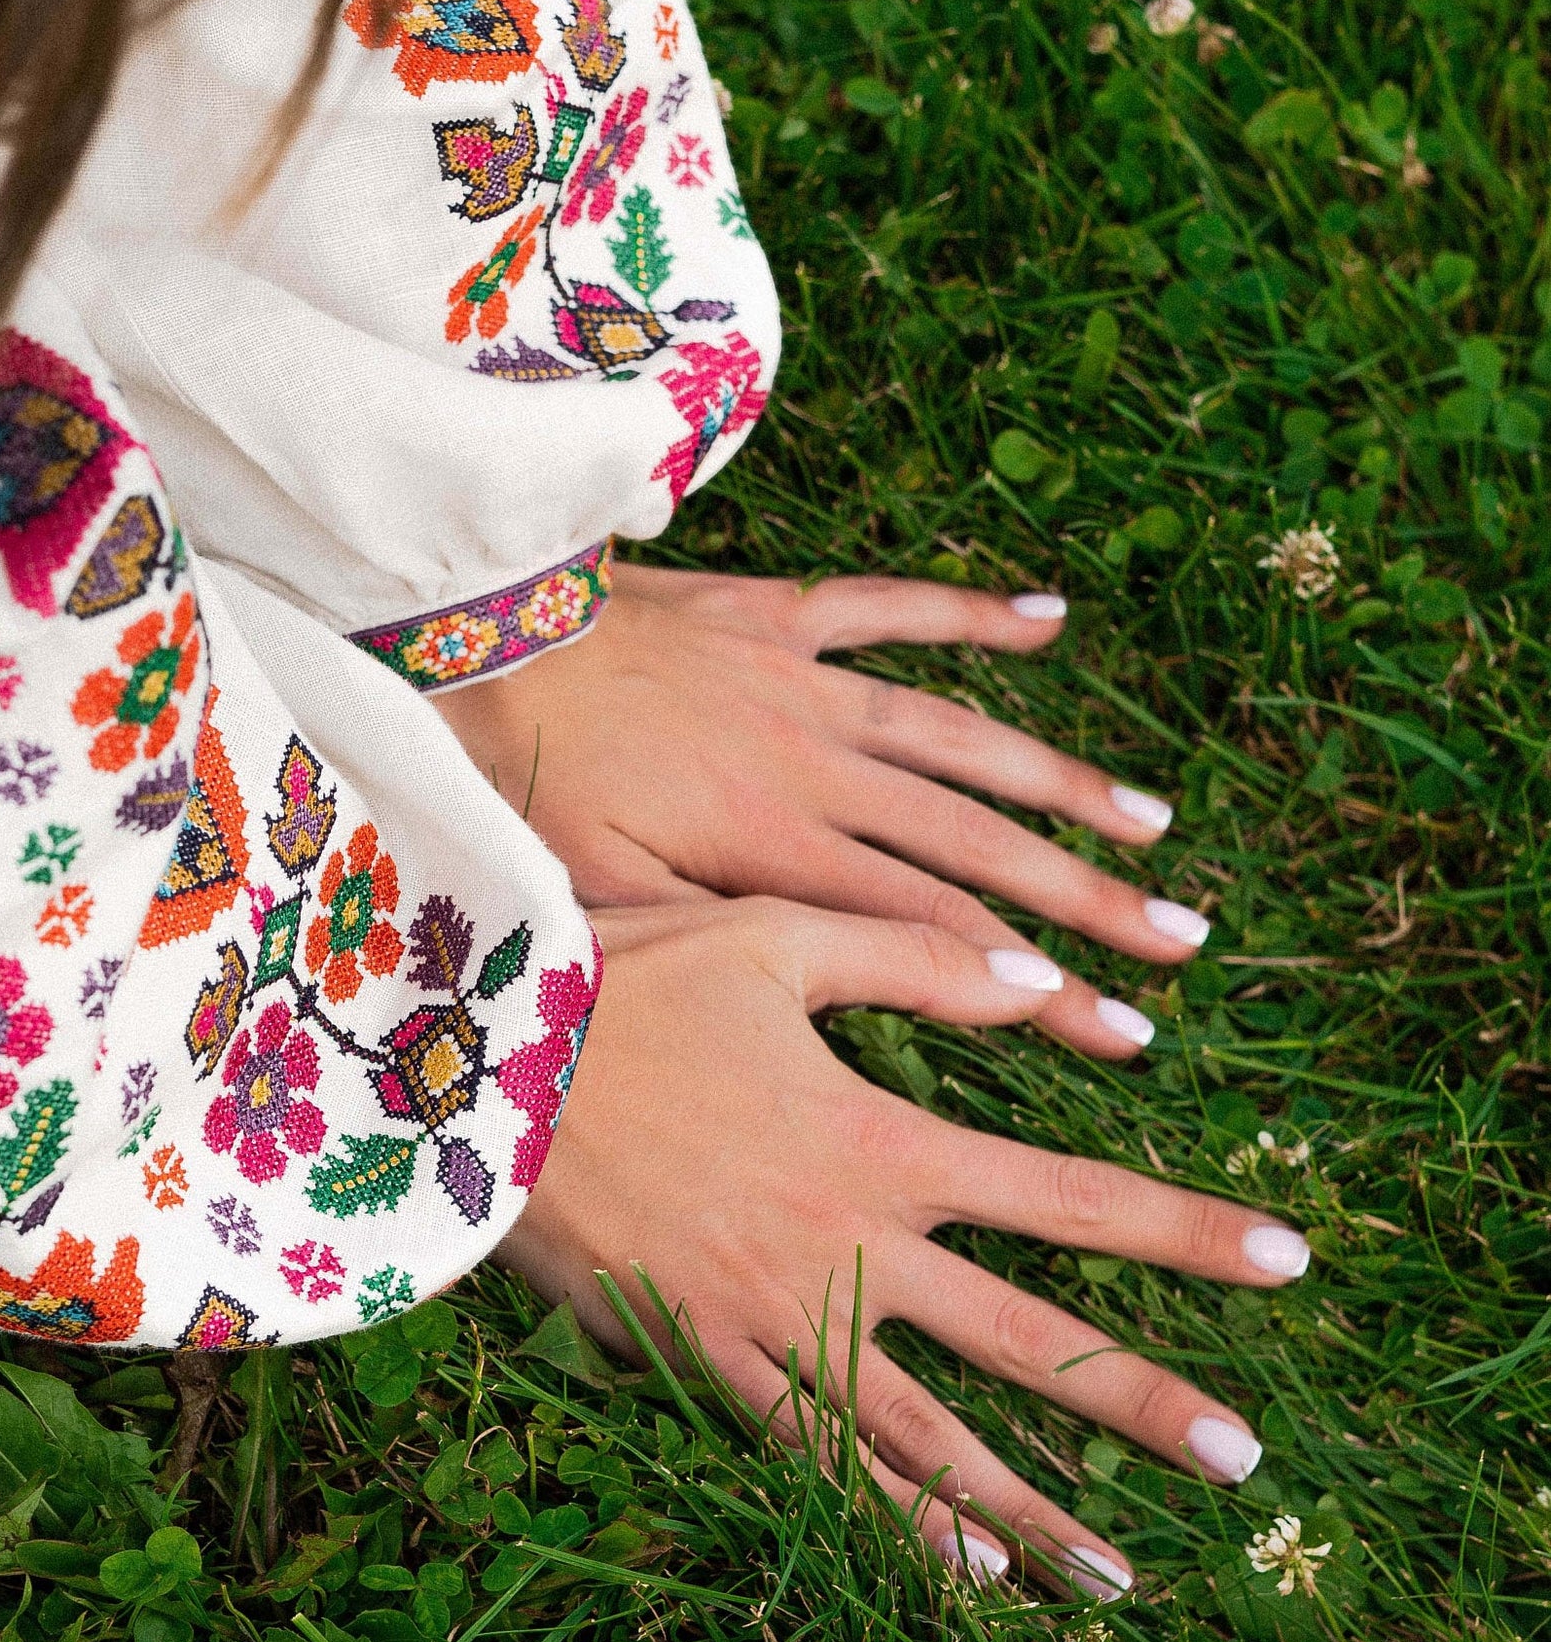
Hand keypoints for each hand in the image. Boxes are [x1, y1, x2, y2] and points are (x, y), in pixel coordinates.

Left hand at [436, 564, 1207, 1060]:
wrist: (456, 639)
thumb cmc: (510, 789)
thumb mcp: (593, 907)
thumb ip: (704, 964)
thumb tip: (794, 1033)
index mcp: (773, 849)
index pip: (934, 930)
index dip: (1037, 985)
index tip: (1123, 1030)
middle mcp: (813, 762)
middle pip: (976, 841)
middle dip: (1089, 898)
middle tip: (1186, 942)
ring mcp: (802, 680)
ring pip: (958, 736)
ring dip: (1059, 782)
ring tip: (1151, 825)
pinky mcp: (771, 613)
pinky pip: (891, 608)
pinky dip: (974, 612)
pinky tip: (1053, 621)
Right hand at [499, 896, 1302, 1590]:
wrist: (469, 1072)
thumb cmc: (621, 984)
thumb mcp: (777, 941)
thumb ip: (920, 962)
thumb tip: (1050, 984)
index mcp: (880, 1141)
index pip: (1069, 1196)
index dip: (1184, 1233)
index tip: (1287, 1262)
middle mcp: (847, 1250)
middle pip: (1026, 1343)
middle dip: (1141, 1405)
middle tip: (1244, 1465)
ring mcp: (773, 1322)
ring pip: (928, 1437)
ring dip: (1033, 1507)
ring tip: (1120, 1572)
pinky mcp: (701, 1363)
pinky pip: (813, 1459)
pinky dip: (892, 1519)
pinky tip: (964, 1570)